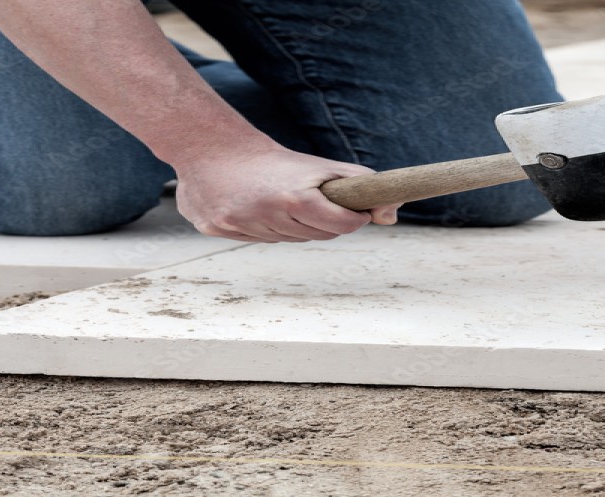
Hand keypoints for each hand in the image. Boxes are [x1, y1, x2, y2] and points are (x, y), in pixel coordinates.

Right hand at [174, 145, 399, 242]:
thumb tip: (392, 214)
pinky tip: (258, 207)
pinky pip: (258, 239)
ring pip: (288, 239)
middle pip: (317, 235)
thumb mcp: (320, 167)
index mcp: (293, 197)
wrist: (212, 148)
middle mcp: (266, 214)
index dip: (353, 219)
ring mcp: (239, 224)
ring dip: (293, 225)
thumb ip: (360, 184)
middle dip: (323, 220)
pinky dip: (264, 227)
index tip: (354, 210)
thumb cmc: (275, 161)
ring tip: (282, 200)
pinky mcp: (218, 229)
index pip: (341, 225)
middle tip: (314, 200)